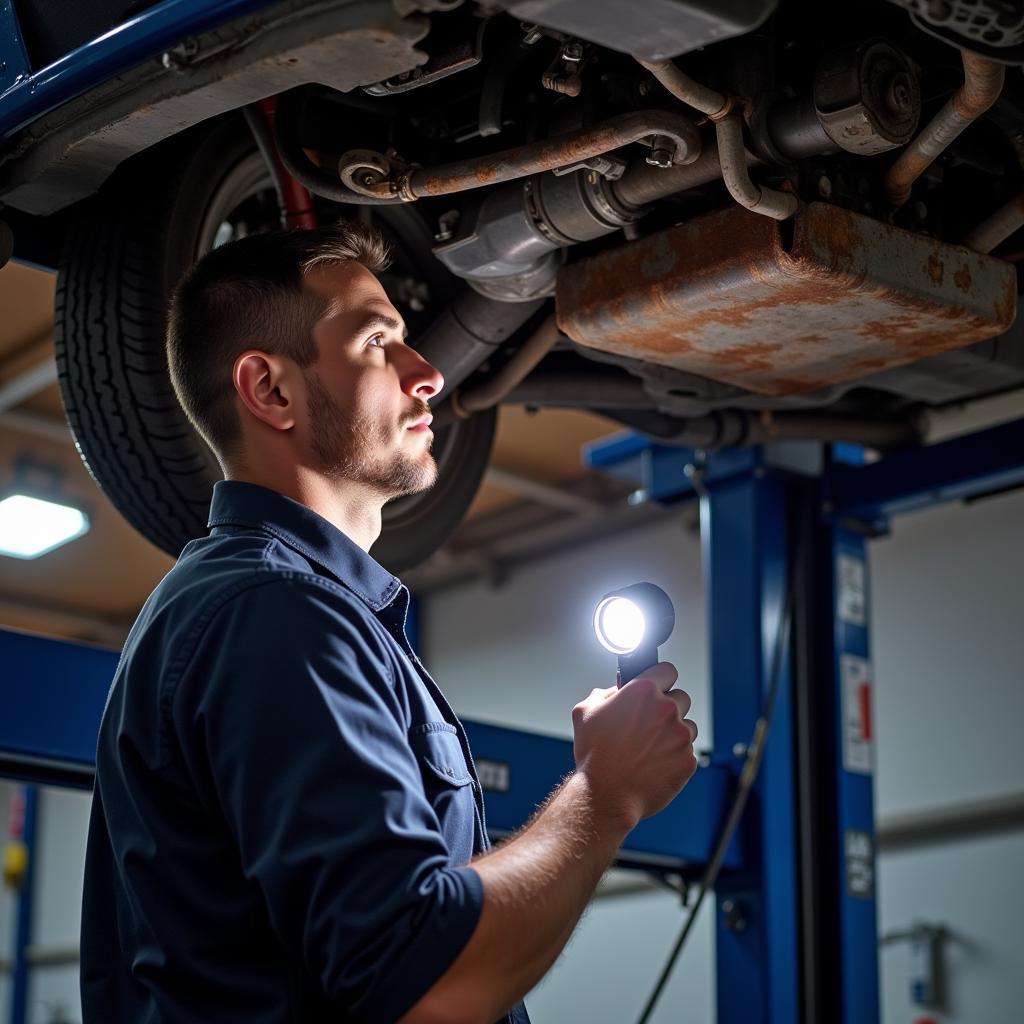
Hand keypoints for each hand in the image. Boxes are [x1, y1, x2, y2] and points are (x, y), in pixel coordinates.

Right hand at [571, 662, 697, 829]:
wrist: (607, 795)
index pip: (667, 670)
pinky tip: (655, 764)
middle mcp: (666, 709)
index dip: (660, 678)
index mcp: (643, 692)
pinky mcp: (688, 760)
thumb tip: (614, 692)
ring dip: (675, 732)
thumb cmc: (594, 755)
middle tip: (650, 723)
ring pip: (688, 725)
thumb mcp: (584, 713)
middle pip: (681, 697)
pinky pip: (688, 751)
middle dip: (668, 707)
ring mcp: (680, 735)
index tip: (657, 686)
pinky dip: (676, 756)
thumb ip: (602, 694)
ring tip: (651, 747)